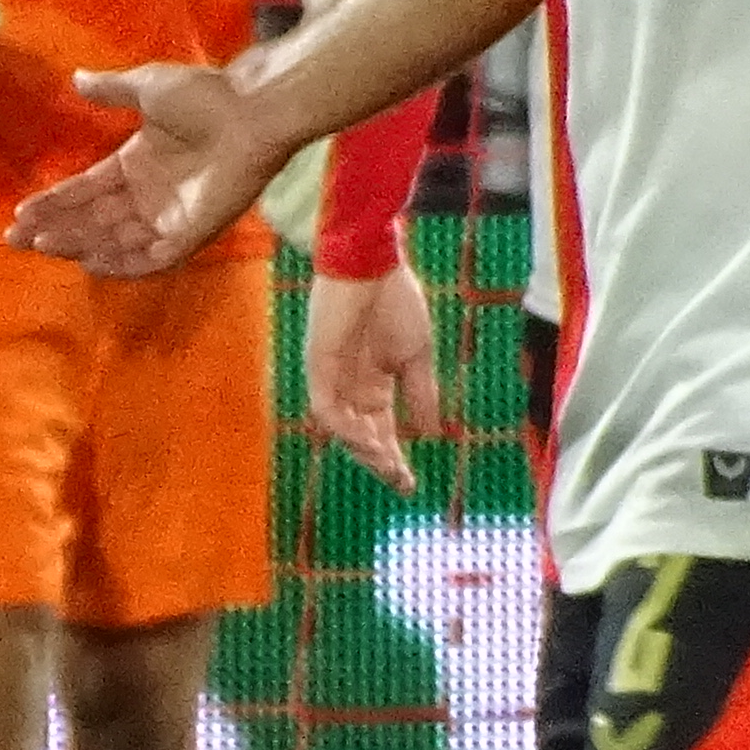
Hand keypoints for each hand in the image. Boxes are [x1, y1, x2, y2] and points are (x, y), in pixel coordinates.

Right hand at [5, 64, 274, 277]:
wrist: (251, 111)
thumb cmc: (205, 95)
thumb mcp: (147, 86)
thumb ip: (110, 90)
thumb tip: (76, 79)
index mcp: (136, 163)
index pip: (85, 190)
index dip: (54, 202)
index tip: (20, 213)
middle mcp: (149, 195)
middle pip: (93, 220)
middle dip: (55, 229)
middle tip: (17, 239)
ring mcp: (170, 216)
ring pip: (116, 241)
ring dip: (80, 245)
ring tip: (45, 244)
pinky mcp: (193, 233)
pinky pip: (153, 258)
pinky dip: (124, 264)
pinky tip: (92, 264)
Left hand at [305, 257, 444, 493]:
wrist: (374, 264)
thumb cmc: (395, 301)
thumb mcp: (415, 356)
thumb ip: (421, 394)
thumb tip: (432, 433)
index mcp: (373, 385)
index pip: (380, 432)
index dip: (393, 459)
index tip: (410, 485)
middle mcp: (349, 387)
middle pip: (359, 437)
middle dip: (378, 462)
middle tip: (400, 481)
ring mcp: (330, 377)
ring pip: (339, 429)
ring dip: (362, 449)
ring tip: (386, 463)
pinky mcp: (317, 364)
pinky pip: (325, 406)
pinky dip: (344, 426)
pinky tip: (368, 438)